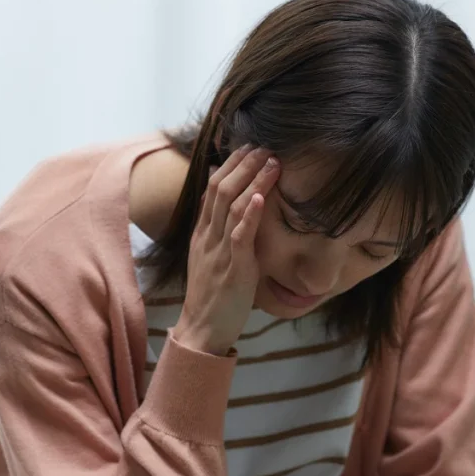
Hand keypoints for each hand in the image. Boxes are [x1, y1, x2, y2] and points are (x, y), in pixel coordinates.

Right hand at [173, 144, 280, 355]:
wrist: (202, 329)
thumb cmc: (213, 295)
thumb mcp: (210, 256)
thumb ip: (218, 230)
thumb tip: (228, 205)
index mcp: (203, 232)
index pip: (213, 187)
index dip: (232, 164)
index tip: (250, 147)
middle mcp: (208, 237)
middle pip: (221, 189)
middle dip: (244, 165)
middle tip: (266, 146)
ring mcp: (219, 251)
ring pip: (232, 206)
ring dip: (254, 181)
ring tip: (272, 162)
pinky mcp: (233, 269)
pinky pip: (240, 237)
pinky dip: (251, 215)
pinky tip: (263, 198)